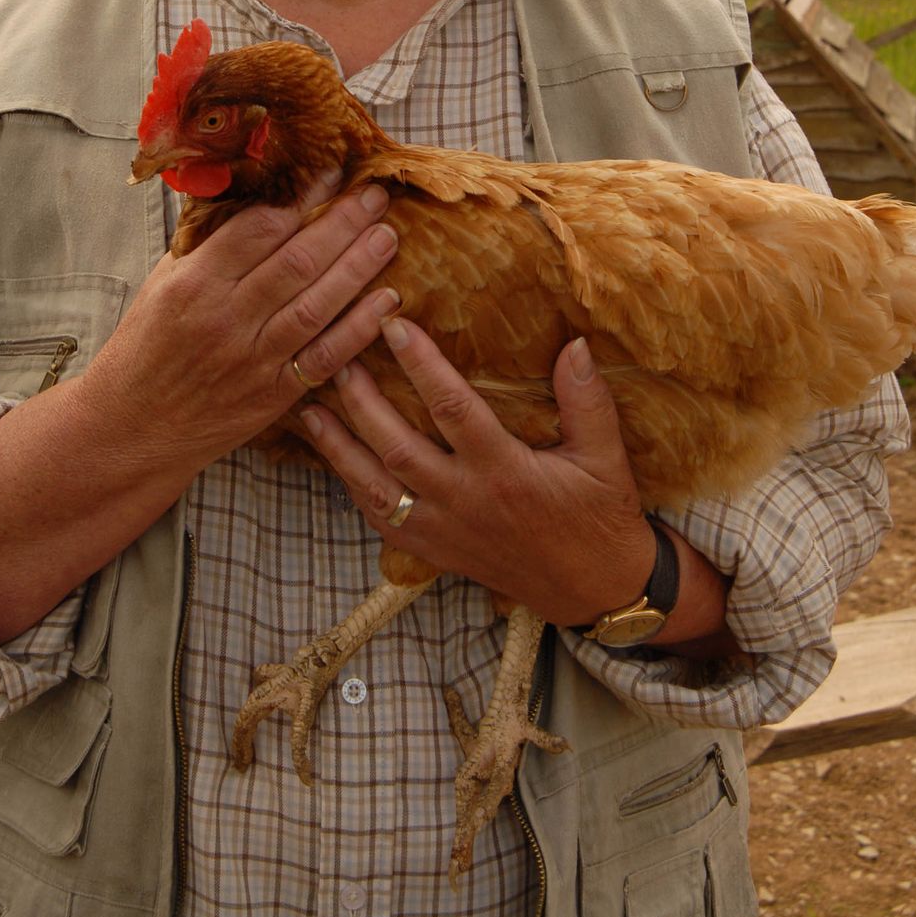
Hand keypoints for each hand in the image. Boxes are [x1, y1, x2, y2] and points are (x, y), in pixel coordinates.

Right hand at [78, 172, 401, 482]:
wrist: (132, 426)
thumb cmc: (146, 345)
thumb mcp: (163, 282)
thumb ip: (208, 242)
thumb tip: (255, 193)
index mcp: (194, 283)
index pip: (258, 229)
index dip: (302, 198)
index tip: (332, 173)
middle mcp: (225, 319)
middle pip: (297, 261)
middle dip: (342, 223)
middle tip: (375, 195)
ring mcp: (252, 360)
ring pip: (317, 304)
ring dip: (358, 267)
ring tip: (387, 235)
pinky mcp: (272, 396)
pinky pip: (325, 356)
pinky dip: (359, 328)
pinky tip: (387, 300)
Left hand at [298, 319, 656, 628]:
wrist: (594, 590)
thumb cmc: (600, 517)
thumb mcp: (605, 458)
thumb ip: (587, 401)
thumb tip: (574, 344)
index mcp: (506, 473)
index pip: (453, 410)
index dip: (421, 366)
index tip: (395, 326)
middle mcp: (466, 502)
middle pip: (398, 448)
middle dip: (361, 403)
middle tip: (338, 358)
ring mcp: (445, 531)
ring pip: (376, 489)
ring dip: (340, 448)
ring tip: (310, 409)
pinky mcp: (435, 552)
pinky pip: (382, 521)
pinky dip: (353, 489)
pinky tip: (334, 460)